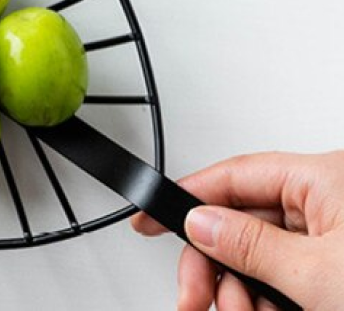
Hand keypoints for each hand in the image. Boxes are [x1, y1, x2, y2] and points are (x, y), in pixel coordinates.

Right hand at [132, 150, 343, 309]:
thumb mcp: (317, 274)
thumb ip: (251, 245)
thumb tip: (200, 222)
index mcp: (324, 180)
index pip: (234, 176)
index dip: (187, 198)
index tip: (150, 221)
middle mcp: (328, 204)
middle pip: (242, 223)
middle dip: (214, 266)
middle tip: (194, 296)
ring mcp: (335, 240)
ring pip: (258, 258)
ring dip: (239, 293)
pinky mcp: (338, 273)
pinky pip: (283, 280)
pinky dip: (265, 304)